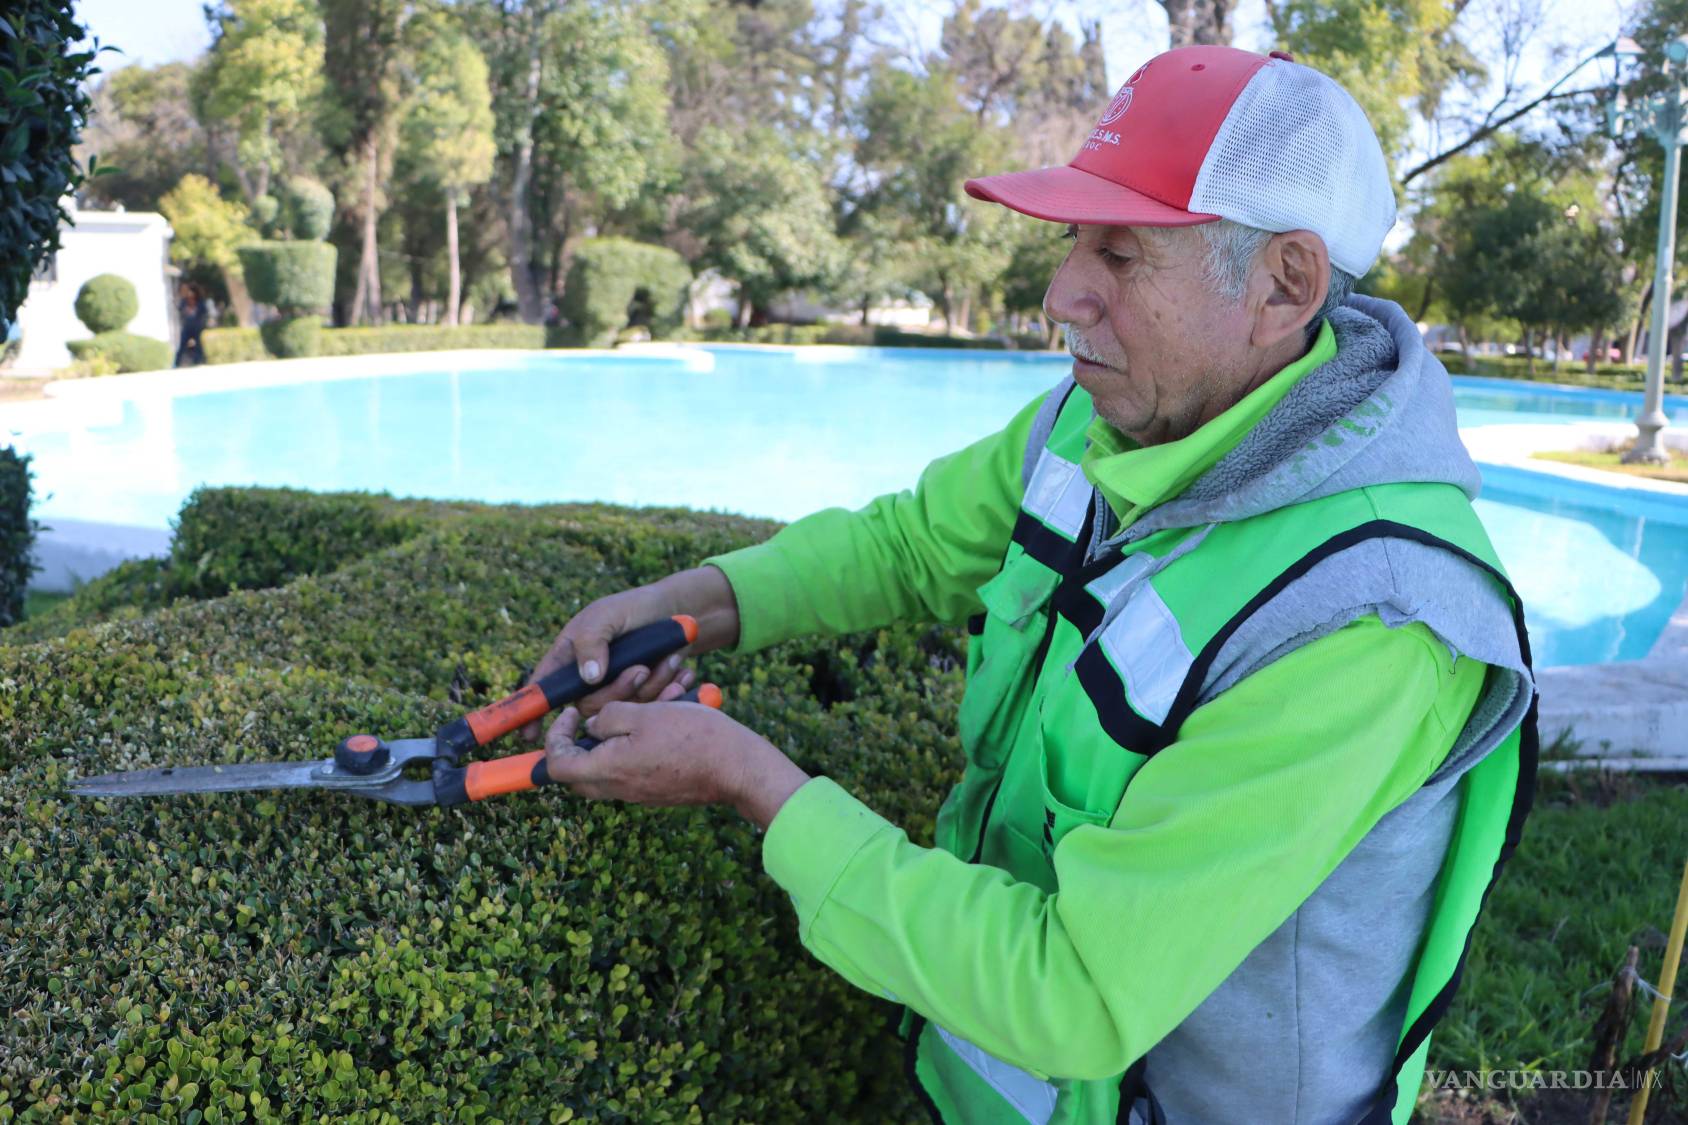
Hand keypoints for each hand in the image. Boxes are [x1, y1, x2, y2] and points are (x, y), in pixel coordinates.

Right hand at [519, 566, 741, 741]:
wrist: (677, 615)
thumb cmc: (635, 608)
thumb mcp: (607, 615)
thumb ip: (592, 641)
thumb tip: (589, 678)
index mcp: (569, 657)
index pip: (544, 688)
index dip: (532, 712)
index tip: (528, 734)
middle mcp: (587, 680)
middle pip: (590, 707)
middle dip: (619, 691)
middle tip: (642, 668)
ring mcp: (614, 691)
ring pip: (620, 712)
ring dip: (650, 687)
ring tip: (667, 661)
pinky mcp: (641, 698)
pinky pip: (647, 711)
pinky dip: (667, 693)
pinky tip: (681, 673)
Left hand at [544, 700, 810, 828]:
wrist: (736, 768)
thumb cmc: (691, 737)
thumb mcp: (644, 714)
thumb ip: (609, 717)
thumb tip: (594, 725)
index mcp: (608, 770)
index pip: (557, 766)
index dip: (555, 738)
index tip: (570, 714)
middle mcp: (619, 789)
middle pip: (577, 776)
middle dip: (574, 748)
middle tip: (586, 722)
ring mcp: (640, 793)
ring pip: (606, 773)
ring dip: (608, 745)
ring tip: (628, 716)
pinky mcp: (659, 790)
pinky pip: (632, 772)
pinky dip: (632, 750)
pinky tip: (653, 727)